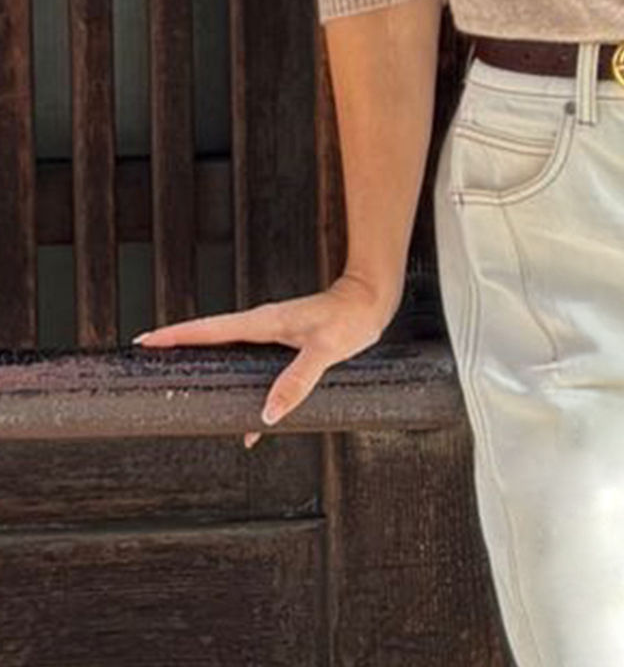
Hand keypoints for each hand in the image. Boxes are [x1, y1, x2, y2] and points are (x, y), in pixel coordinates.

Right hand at [132, 270, 398, 448]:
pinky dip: (246, 395)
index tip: (146, 341)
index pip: (209, 329)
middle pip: (210, 341)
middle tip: (148, 364)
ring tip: (185, 397)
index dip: (176, 335)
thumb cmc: (350, 318)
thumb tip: (266, 418)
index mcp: (263, 323)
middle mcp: (262, 328)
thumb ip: (296, 381)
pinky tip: (251, 428)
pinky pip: (254, 372)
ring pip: (229, 357)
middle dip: (179, 350)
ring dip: (208, 371)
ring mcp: (272, 337)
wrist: (371, 302)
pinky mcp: (285, 348)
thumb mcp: (325, 350)